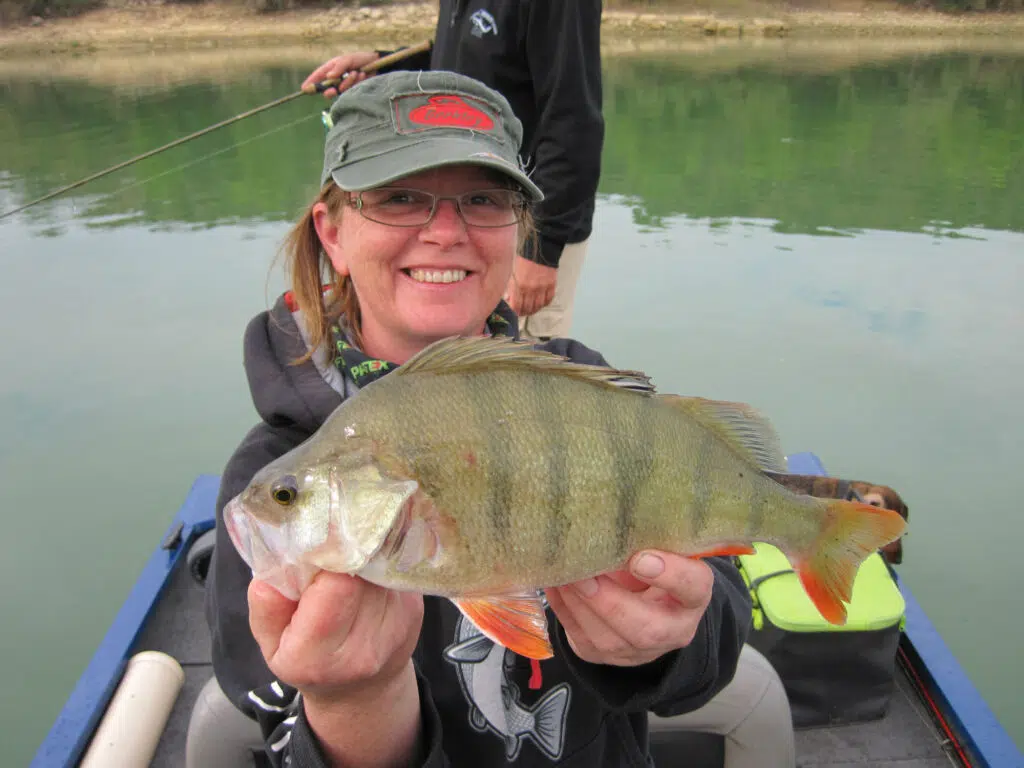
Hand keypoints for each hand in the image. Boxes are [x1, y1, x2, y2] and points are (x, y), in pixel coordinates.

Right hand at [248, 570, 422, 704]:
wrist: (361, 694)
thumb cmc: (308, 662)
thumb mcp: (272, 644)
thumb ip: (267, 605)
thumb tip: (281, 560)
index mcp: (317, 658)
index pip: (336, 587)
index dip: (326, 558)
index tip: (313, 550)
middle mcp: (363, 648)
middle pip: (361, 573)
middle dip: (343, 555)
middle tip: (327, 555)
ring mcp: (397, 628)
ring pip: (379, 567)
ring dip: (360, 558)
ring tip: (344, 570)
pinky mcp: (416, 611)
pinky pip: (393, 570)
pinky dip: (376, 565)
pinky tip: (364, 578)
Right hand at [302, 51, 380, 98]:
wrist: (378, 64)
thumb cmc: (361, 59)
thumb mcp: (348, 59)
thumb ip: (339, 67)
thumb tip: (329, 76)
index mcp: (332, 68)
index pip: (318, 76)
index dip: (311, 83)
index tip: (305, 88)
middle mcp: (337, 78)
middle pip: (326, 90)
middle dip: (329, 91)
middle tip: (334, 90)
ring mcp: (345, 85)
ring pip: (340, 91)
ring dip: (348, 83)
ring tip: (357, 73)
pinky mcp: (353, 91)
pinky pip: (351, 92)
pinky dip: (356, 83)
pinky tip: (363, 75)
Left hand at [505, 254, 557, 316]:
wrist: (540, 249)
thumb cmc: (523, 260)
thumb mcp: (512, 272)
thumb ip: (510, 287)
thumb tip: (509, 299)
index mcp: (519, 286)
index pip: (517, 306)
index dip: (515, 311)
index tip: (515, 311)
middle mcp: (531, 289)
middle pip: (528, 308)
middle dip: (524, 312)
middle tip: (522, 312)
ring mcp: (542, 288)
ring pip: (538, 306)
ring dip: (534, 310)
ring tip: (531, 310)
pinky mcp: (551, 285)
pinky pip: (548, 300)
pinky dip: (544, 304)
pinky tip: (540, 303)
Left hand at [546, 551, 713, 666]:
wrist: (640, 607)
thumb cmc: (651, 566)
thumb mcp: (662, 551)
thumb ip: (650, 540)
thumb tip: (614, 515)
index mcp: (692, 598)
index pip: (693, 588)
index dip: (671, 575)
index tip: (641, 558)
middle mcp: (669, 631)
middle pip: (646, 629)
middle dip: (610, 602)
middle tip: (585, 574)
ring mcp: (634, 651)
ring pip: (605, 638)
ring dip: (578, 604)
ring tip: (562, 573)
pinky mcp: (600, 654)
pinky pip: (578, 636)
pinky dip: (562, 607)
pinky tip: (554, 582)